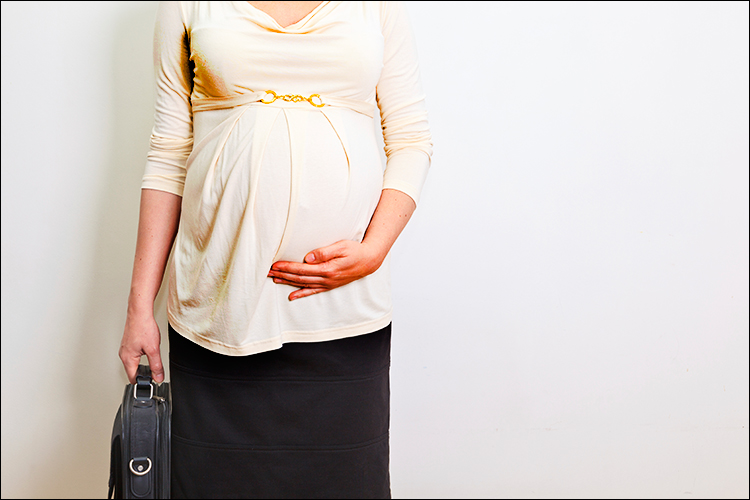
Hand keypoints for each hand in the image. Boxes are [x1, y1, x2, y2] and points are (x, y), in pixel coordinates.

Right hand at [119, 310, 164, 384]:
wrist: (140, 313)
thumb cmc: (143, 327)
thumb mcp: (153, 350)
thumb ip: (156, 366)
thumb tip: (158, 377)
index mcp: (128, 359)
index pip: (133, 378)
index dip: (142, 383)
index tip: (151, 383)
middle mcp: (124, 354)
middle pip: (133, 371)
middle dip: (143, 374)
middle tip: (154, 374)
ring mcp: (125, 348)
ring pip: (134, 362)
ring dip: (143, 364)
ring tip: (152, 361)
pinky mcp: (129, 343)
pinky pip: (134, 354)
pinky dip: (141, 356)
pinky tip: (148, 350)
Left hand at [268, 240, 383, 300]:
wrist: (369, 261)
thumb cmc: (355, 250)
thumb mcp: (342, 246)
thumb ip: (325, 252)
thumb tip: (308, 257)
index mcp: (327, 269)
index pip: (302, 269)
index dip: (287, 267)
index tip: (274, 264)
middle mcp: (326, 279)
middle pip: (299, 278)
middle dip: (282, 274)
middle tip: (267, 271)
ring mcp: (327, 284)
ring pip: (303, 284)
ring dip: (287, 282)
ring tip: (274, 279)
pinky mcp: (329, 285)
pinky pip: (313, 291)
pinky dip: (301, 294)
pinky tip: (292, 296)